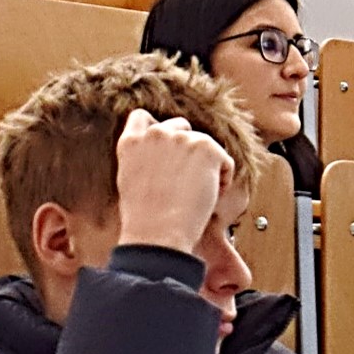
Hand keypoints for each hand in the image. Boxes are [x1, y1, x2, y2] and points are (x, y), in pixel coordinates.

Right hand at [112, 109, 231, 252]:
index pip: (142, 118)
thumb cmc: (144, 221)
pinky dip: (223, 179)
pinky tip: (207, 197)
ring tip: (195, 195)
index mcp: (131, 143)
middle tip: (186, 181)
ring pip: (205, 145)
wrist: (158, 235)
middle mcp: (155, 134)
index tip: (166, 150)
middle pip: (181, 127)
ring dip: (206, 165)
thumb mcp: (129, 181)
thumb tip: (160, 158)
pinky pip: (224, 161)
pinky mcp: (206, 148)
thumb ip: (142, 159)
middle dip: (187, 149)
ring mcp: (181, 138)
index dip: (158, 131)